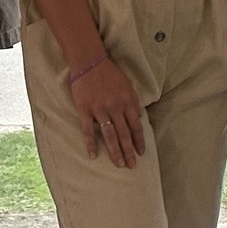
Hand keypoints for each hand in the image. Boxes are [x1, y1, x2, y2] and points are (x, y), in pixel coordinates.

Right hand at [71, 50, 147, 166]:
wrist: (90, 62)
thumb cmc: (110, 73)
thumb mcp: (127, 85)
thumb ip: (133, 101)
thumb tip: (139, 117)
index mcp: (128, 101)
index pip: (136, 126)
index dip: (139, 141)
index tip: (141, 153)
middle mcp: (116, 107)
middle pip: (124, 134)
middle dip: (129, 151)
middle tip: (132, 166)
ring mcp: (100, 109)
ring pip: (109, 135)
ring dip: (115, 151)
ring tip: (119, 164)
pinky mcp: (85, 109)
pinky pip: (88, 129)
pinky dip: (91, 143)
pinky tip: (93, 155)